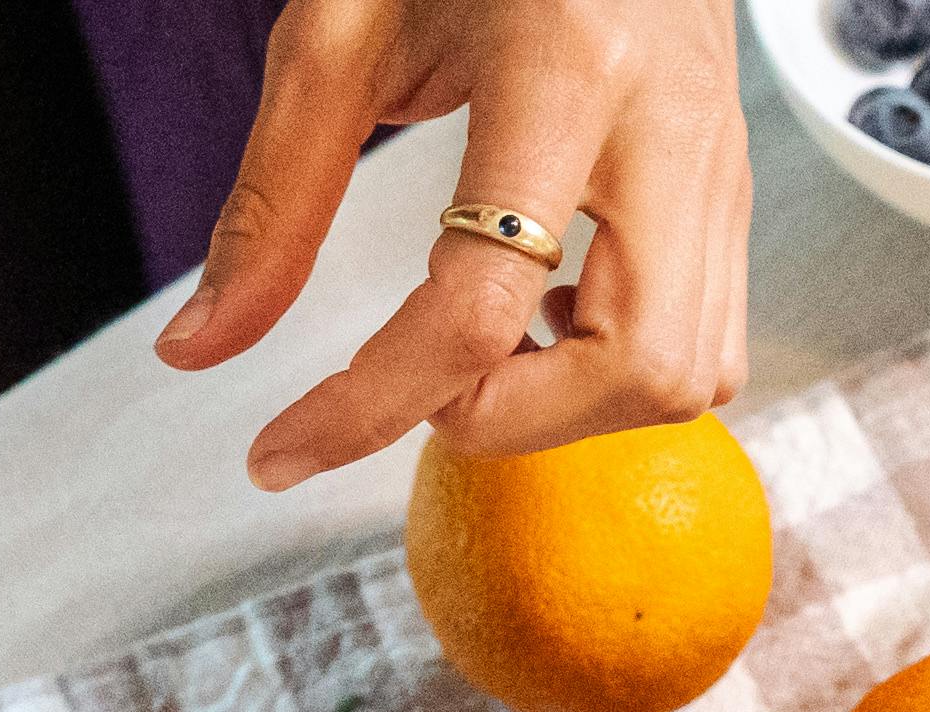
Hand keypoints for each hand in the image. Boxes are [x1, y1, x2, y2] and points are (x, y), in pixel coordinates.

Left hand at [155, 0, 749, 480]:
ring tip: (474, 360)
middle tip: (418, 393)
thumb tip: (200, 347)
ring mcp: (719, 158)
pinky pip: (705, 338)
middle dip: (514, 425)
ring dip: (569, 410)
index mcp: (568, 68)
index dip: (368, 410)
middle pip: (637, 368)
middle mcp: (669, 123)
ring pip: (689, 372)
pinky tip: (538, 325)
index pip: (478, 306)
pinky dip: (613, 374)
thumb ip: (270, 200)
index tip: (280, 452)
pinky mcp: (730, 183)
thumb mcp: (338, 34)